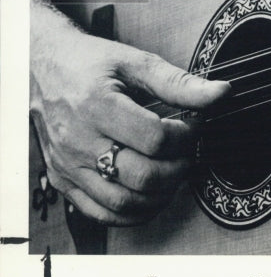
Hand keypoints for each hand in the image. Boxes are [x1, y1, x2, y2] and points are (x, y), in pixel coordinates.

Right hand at [30, 0, 229, 225]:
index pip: (155, 138)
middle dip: (179, 167)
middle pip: (142, 176)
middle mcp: (78, 141)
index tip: (195, 125)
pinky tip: (152, 193)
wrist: (42, 68)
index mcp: (97, 105)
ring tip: (175, 170)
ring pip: (124, 202)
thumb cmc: (91, 63)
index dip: (186, 136)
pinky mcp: (62, 181)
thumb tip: (222, 93)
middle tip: (189, 151)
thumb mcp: (135, 62)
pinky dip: (134, 213)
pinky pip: (102, 214)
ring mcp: (68, 166)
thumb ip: (180, 83)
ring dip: (161, 194)